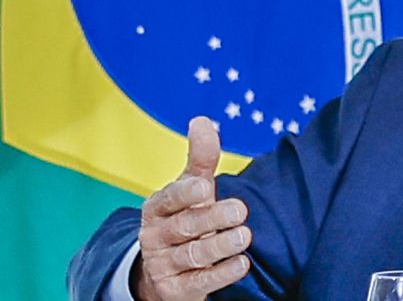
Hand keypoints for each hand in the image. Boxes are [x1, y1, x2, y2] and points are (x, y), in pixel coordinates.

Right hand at [132, 117, 251, 300]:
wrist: (166, 271)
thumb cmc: (185, 218)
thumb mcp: (192, 190)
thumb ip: (200, 160)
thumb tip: (202, 119)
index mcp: (157, 208)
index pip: (168, 199)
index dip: (184, 193)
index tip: (204, 186)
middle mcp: (156, 236)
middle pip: (184, 227)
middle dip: (211, 218)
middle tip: (240, 210)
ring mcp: (163, 265)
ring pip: (192, 255)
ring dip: (220, 245)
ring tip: (244, 236)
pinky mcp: (175, 290)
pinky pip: (198, 283)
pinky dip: (222, 274)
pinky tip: (243, 263)